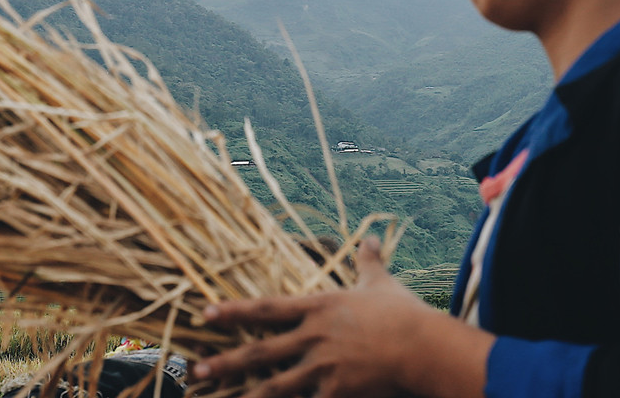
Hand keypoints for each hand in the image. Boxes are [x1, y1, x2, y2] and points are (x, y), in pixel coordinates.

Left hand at [192, 236, 446, 397]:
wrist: (423, 344)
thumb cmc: (402, 312)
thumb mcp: (381, 282)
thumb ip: (369, 262)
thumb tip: (371, 237)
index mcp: (318, 307)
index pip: (266, 309)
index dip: (234, 311)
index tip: (205, 313)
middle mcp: (313, 336)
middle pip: (261, 351)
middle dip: (226, 362)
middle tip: (196, 369)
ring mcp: (323, 366)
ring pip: (276, 385)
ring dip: (246, 395)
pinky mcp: (337, 392)